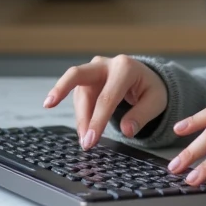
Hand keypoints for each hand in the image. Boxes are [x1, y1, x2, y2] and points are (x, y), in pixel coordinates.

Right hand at [42, 55, 166, 148]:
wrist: (146, 77)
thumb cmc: (150, 88)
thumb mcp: (156, 101)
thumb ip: (141, 115)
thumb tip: (127, 130)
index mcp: (125, 68)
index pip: (107, 97)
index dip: (97, 120)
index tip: (90, 141)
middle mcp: (106, 64)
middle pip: (77, 74)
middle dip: (61, 89)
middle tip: (49, 106)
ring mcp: (94, 70)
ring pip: (78, 92)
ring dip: (78, 117)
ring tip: (84, 140)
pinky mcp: (87, 80)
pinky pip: (78, 97)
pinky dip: (80, 115)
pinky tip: (83, 130)